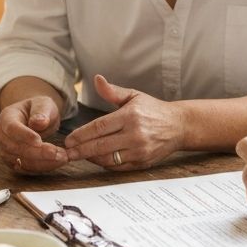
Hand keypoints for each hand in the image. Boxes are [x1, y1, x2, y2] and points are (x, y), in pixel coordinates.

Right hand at [0, 95, 67, 174]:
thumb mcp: (43, 103)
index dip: (25, 136)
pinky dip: (42, 167)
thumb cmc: (39, 109)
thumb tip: (39, 122)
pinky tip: (56, 163)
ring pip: (21, 161)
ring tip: (62, 157)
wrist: (36, 119)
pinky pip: (26, 169)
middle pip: (16, 148)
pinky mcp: (13, 162)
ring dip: (43, 162)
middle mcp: (2, 136)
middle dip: (38, 152)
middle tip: (59, 153)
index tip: (40, 140)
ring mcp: (6, 150)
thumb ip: (41, 111)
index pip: (12, 128)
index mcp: (6, 117)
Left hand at [63, 75, 184, 169]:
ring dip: (91, 158)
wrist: (179, 126)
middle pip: (99, 146)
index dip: (81, 135)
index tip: (68, 140)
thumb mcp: (134, 96)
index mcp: (130, 116)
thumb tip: (96, 79)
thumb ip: (112, 91)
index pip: (99, 127)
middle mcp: (135, 134)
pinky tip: (97, 159)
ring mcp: (139, 150)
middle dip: (80, 150)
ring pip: (107, 159)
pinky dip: (105, 164)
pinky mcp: (143, 162)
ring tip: (79, 155)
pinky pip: (118, 167)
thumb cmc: (153, 110)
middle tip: (67, 152)